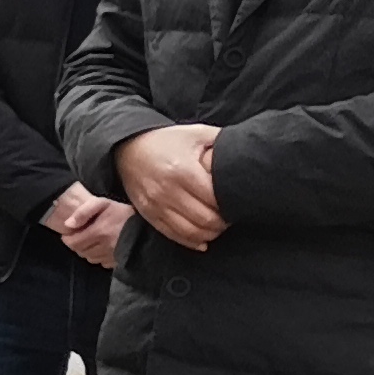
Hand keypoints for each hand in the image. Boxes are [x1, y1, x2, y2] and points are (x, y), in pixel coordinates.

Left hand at [41, 184, 131, 269]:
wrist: (147, 225)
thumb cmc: (123, 212)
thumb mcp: (102, 203)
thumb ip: (83, 212)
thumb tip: (68, 225)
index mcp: (99, 232)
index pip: (73, 243)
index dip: (67, 239)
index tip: (69, 234)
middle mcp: (104, 246)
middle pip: (80, 252)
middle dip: (76, 245)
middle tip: (80, 237)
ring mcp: (112, 256)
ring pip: (90, 259)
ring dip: (87, 251)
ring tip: (91, 242)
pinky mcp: (119, 261)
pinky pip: (102, 263)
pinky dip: (99, 257)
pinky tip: (102, 248)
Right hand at [115, 125, 225, 252]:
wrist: (127, 147)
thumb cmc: (166, 140)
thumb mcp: (195, 133)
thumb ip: (220, 141)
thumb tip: (247, 150)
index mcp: (182, 170)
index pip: (215, 200)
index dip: (230, 205)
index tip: (237, 203)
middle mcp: (167, 190)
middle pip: (205, 219)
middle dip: (223, 223)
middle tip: (230, 217)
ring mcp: (155, 204)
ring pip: (190, 232)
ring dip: (209, 233)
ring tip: (217, 226)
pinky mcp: (147, 213)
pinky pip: (172, 235)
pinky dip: (191, 241)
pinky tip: (203, 239)